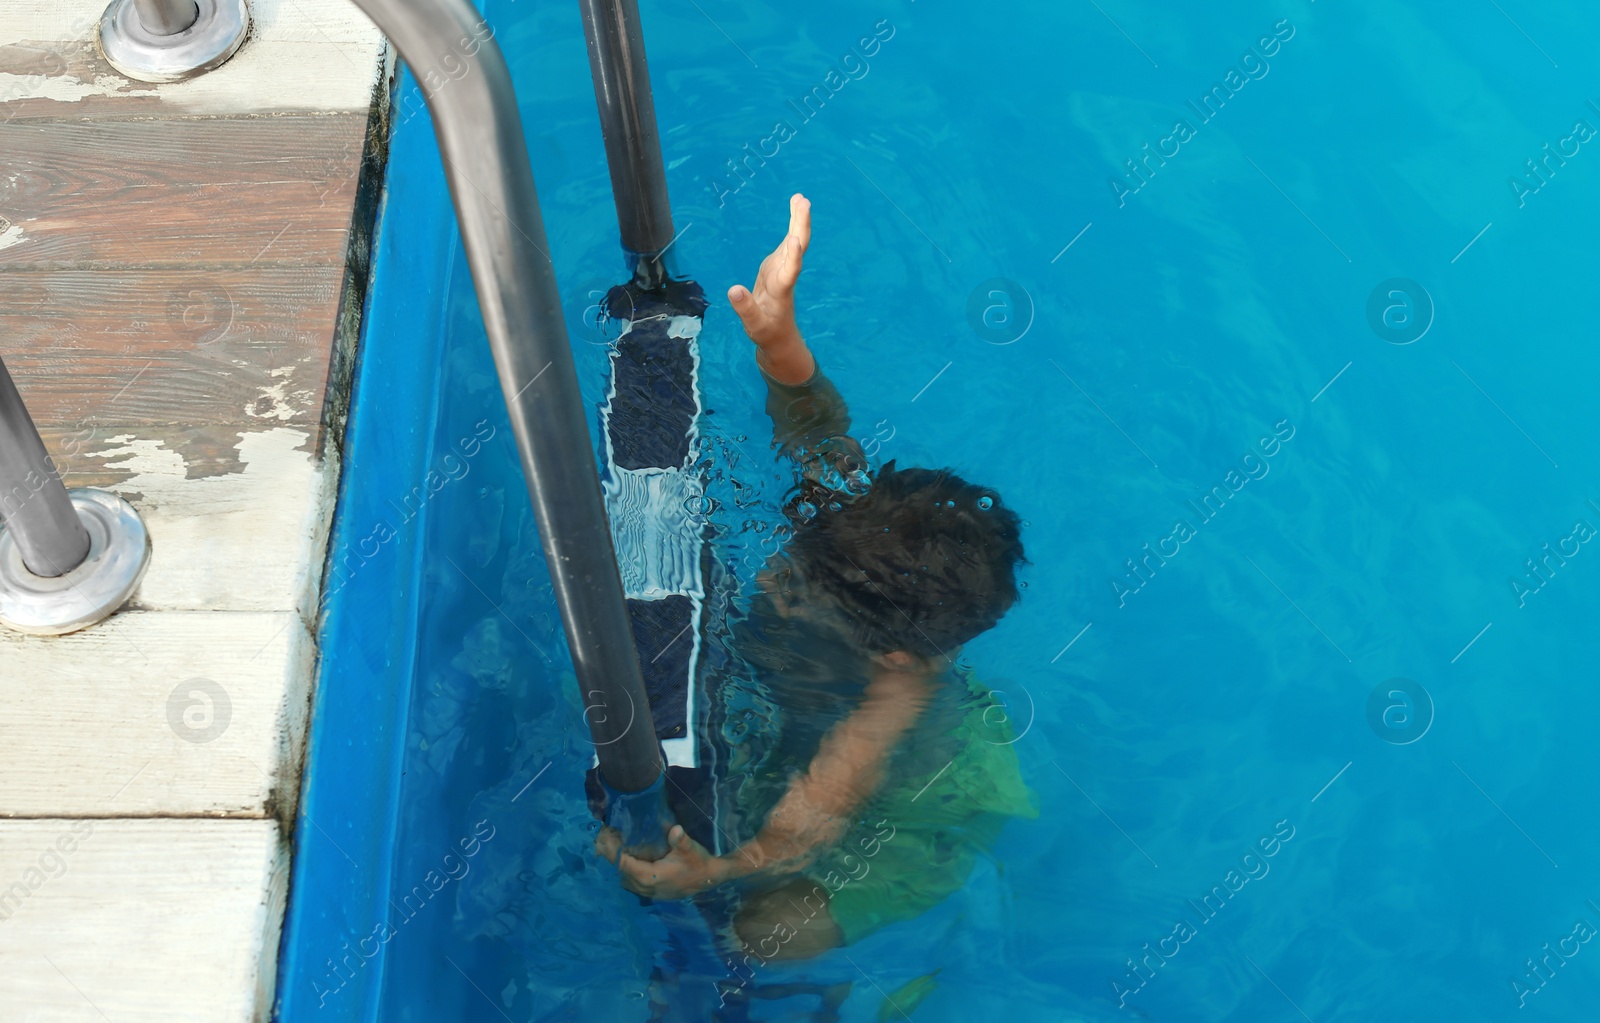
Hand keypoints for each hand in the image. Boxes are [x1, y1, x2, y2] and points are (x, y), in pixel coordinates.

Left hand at [595, 822, 732, 899]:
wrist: (709, 878)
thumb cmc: (697, 862)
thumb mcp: (689, 848)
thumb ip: (680, 840)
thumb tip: (675, 830)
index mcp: (649, 877)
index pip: (622, 864)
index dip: (611, 850)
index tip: (603, 836)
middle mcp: (645, 888)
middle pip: (620, 872)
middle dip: (611, 855)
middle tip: (605, 837)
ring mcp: (648, 893)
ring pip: (624, 879)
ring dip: (618, 865)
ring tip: (613, 847)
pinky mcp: (652, 894)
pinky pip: (632, 883)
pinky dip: (626, 872)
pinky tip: (628, 860)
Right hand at [728, 193, 815, 383]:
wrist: (778, 335)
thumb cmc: (766, 332)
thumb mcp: (754, 326)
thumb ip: (745, 308)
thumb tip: (733, 290)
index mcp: (780, 291)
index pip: (789, 273)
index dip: (792, 257)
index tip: (794, 240)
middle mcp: (785, 276)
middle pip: (797, 249)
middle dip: (800, 226)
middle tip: (803, 202)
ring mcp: (783, 269)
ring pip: (795, 241)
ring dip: (798, 220)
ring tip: (801, 197)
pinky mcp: (778, 266)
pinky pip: (788, 242)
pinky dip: (793, 224)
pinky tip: (796, 208)